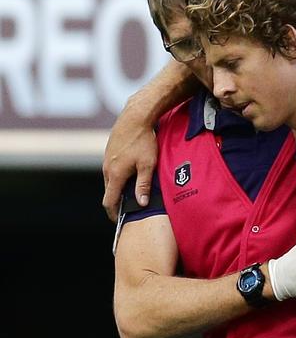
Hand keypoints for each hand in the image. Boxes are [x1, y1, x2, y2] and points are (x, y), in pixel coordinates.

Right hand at [102, 96, 158, 221]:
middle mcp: (107, 168)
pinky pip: (112, 169)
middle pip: (108, 191)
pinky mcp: (110, 151)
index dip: (113, 213)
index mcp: (115, 174)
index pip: (109, 200)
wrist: (135, 117)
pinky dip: (118, 177)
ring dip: (118, 188)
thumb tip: (141, 203)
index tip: (119, 220)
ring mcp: (107, 159)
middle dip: (116, 202)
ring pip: (110, 179)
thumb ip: (143, 185)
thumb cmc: (143, 141)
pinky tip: (131, 175)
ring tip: (131, 194)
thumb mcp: (148, 164)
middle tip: (128, 209)